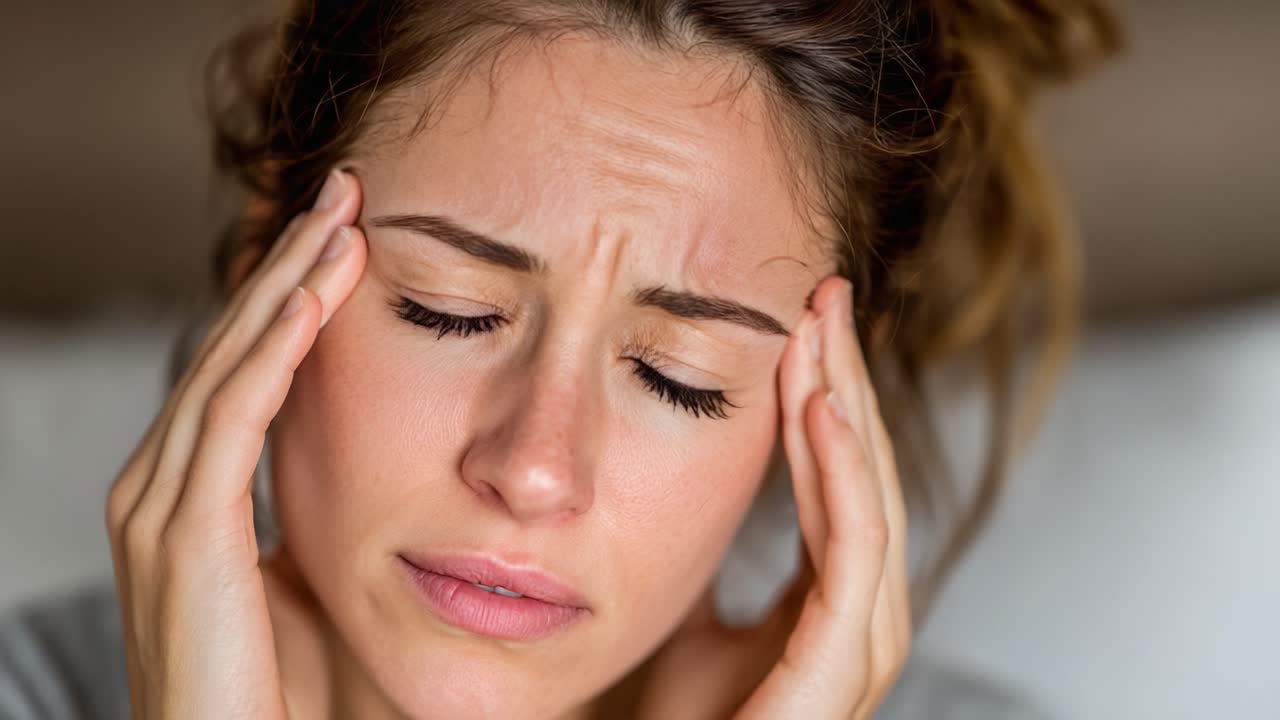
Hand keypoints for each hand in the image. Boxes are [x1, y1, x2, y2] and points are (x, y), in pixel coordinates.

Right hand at [104, 169, 367, 718]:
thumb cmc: (278, 688)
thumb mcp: (298, 574)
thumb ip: (309, 511)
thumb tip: (364, 466)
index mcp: (184, 493)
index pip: (240, 367)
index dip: (288, 295)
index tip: (345, 235)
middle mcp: (158, 487)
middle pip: (230, 346)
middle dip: (288, 264)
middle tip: (342, 192)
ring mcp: (159, 508)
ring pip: (230, 364)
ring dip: (287, 285)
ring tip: (341, 219)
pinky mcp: (183, 538)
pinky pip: (234, 420)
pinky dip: (273, 351)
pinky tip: (315, 297)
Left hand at [623, 275, 910, 719]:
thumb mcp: (683, 615)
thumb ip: (696, 554)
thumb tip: (674, 482)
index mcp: (822, 609)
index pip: (841, 487)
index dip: (831, 404)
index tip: (807, 323)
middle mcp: (850, 625)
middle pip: (866, 485)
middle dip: (848, 386)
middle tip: (828, 296)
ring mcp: (850, 654)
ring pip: (869, 509)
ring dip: (848, 415)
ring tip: (824, 334)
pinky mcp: (833, 677)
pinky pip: (853, 562)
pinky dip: (846, 480)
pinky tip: (826, 409)